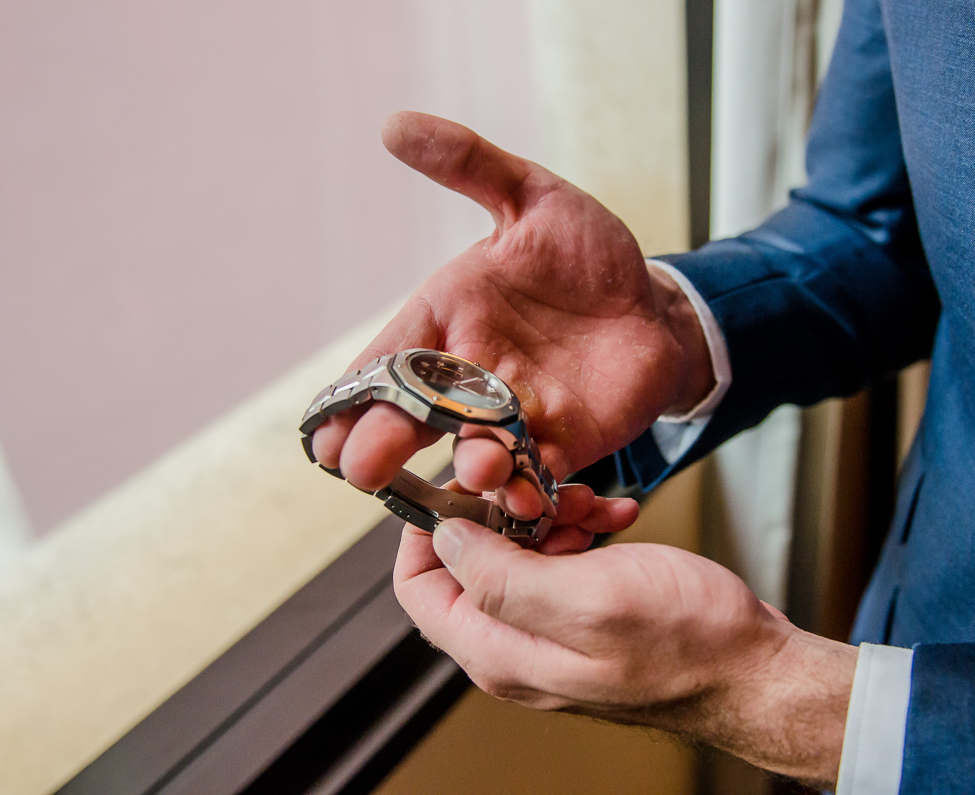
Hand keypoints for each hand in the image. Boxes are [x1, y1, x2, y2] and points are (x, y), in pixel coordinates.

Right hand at [311, 111, 712, 498]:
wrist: (652, 304)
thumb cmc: (587, 253)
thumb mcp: (534, 198)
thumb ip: (471, 166)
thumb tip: (395, 124)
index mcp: (446, 320)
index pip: (383, 363)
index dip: (350, 398)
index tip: (322, 433)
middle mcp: (469, 377)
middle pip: (410, 420)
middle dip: (383, 444)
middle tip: (362, 466)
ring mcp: (514, 418)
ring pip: (471, 455)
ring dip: (468, 467)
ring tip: (477, 465)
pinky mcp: (562, 446)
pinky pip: (534, 479)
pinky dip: (526, 494)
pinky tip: (526, 500)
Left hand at [394, 518, 858, 788]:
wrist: (754, 669)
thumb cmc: (689, 646)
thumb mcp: (588, 601)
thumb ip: (501, 578)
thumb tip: (443, 541)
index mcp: (499, 650)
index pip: (417, 588)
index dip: (427, 528)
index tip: (461, 484)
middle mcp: (515, 645)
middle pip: (468, 562)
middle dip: (501, 512)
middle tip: (544, 489)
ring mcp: (551, 630)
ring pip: (517, 552)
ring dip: (549, 515)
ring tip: (590, 503)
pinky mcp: (585, 613)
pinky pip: (560, 560)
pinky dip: (581, 528)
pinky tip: (613, 516)